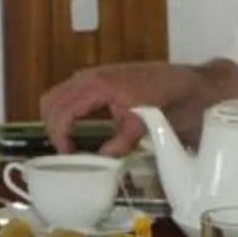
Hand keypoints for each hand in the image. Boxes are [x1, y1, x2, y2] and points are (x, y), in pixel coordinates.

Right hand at [40, 59, 237, 152]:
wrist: (186, 83)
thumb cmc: (166, 99)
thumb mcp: (142, 125)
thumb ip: (120, 143)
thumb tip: (101, 160)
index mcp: (98, 85)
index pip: (62, 111)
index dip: (60, 136)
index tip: (69, 155)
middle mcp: (89, 77)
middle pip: (51, 102)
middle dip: (52, 128)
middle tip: (66, 151)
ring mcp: (92, 76)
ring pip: (57, 96)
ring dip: (57, 119)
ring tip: (69, 142)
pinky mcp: (97, 80)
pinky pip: (69, 93)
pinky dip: (66, 111)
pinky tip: (78, 128)